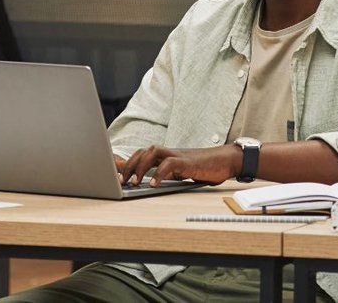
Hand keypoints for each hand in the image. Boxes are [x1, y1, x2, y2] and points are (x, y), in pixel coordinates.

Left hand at [118, 144, 239, 186]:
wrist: (225, 161)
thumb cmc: (203, 168)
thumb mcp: (179, 173)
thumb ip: (163, 174)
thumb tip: (147, 181)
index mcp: (166, 156)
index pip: (141, 154)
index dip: (125, 161)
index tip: (112, 172)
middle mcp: (169, 153)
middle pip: (143, 152)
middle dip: (129, 165)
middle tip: (120, 181)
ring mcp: (178, 155)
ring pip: (153, 153)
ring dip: (140, 167)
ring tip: (133, 183)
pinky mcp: (188, 162)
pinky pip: (169, 164)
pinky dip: (159, 173)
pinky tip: (153, 185)